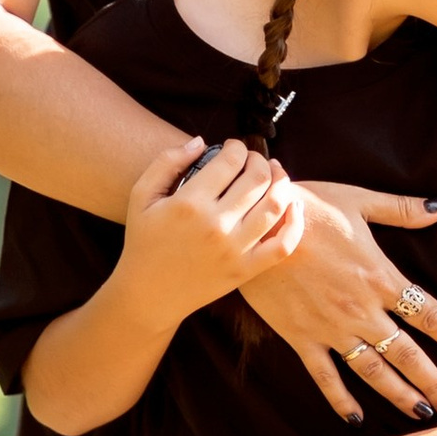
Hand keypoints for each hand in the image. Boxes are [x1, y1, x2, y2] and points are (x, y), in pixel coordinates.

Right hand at [113, 136, 301, 326]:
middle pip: (257, 178)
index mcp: (189, 203)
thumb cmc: (143, 241)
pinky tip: (293, 206)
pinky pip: (283, 245)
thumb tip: (201, 141)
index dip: (236, 146)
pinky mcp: (246, 270)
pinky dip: (295, 223)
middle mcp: (216, 225)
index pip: (230, 161)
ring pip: (275, 205)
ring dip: (281, 182)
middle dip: (260, 160)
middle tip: (253, 159)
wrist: (148, 294)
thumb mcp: (141, 196)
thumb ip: (167, 162)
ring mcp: (234, 249)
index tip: (233, 147)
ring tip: (275, 173)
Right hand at [241, 183, 436, 424]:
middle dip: (433, 381)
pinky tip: (355, 420)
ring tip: (421, 414)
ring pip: (373, 371)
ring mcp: (331, 328)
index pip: (429, 316)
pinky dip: (340, 400)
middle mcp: (361, 310)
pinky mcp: (301, 338)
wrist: (257, 225)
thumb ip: (402, 210)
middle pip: (407, 354)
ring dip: (399, 395)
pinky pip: (325, 376)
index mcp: (381, 278)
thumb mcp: (360, 201)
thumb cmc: (309, 208)